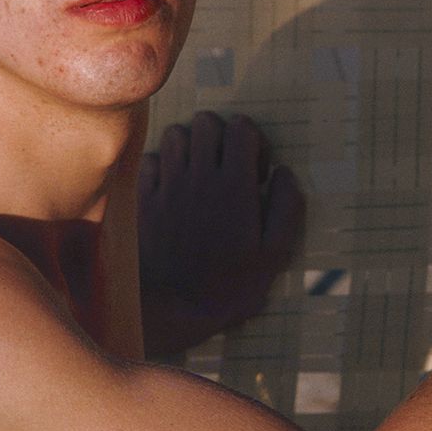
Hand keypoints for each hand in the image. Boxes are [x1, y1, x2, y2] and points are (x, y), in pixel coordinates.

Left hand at [138, 112, 303, 356]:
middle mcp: (200, 176)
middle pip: (207, 122)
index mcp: (235, 185)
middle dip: (222, 136)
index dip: (254, 141)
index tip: (256, 172)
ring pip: (176, 134)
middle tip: (228, 166)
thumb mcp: (275, 254)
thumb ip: (287, 207)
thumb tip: (284, 172)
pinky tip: (173, 186)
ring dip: (191, 145)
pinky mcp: (144, 199)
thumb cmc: (230, 285)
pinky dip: (163, 165)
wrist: (173, 308)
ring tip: (200, 172)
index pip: (241, 128)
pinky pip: (151, 159)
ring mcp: (168, 185)